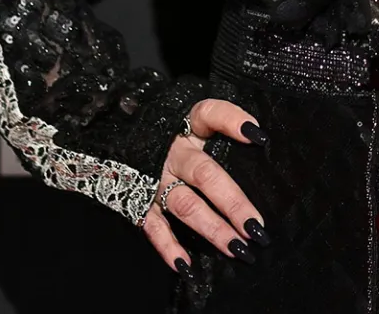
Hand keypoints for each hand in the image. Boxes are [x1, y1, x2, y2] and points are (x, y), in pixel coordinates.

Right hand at [139, 97, 270, 274]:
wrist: (118, 137)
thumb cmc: (169, 133)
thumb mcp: (193, 123)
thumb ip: (222, 128)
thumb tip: (259, 139)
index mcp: (187, 126)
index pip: (209, 114)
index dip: (232, 121)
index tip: (259, 136)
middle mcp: (173, 152)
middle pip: (205, 174)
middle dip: (232, 202)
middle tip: (256, 227)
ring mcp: (155, 178)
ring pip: (185, 205)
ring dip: (212, 229)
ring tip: (237, 247)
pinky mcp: (138, 200)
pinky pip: (153, 226)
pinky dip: (168, 247)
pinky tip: (186, 265)